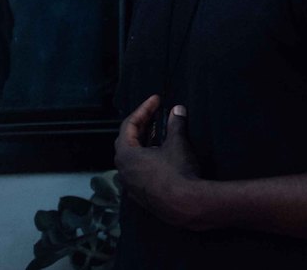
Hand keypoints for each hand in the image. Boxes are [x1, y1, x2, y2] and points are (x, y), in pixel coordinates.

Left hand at [115, 96, 209, 229]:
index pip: (129, 125)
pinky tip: (160, 156)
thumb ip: (175, 124)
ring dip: (143, 143)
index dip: (144, 109)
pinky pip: (138, 171)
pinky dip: (146, 159)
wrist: (183, 205)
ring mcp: (130, 185)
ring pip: (131, 158)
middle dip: (141, 126)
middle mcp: (123, 170)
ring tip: (158, 134)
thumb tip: (177, 110)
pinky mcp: (140, 195)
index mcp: (126, 155)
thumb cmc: (177, 172)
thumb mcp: (177, 143)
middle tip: (155, 115)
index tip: (156, 100)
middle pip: (126, 141)